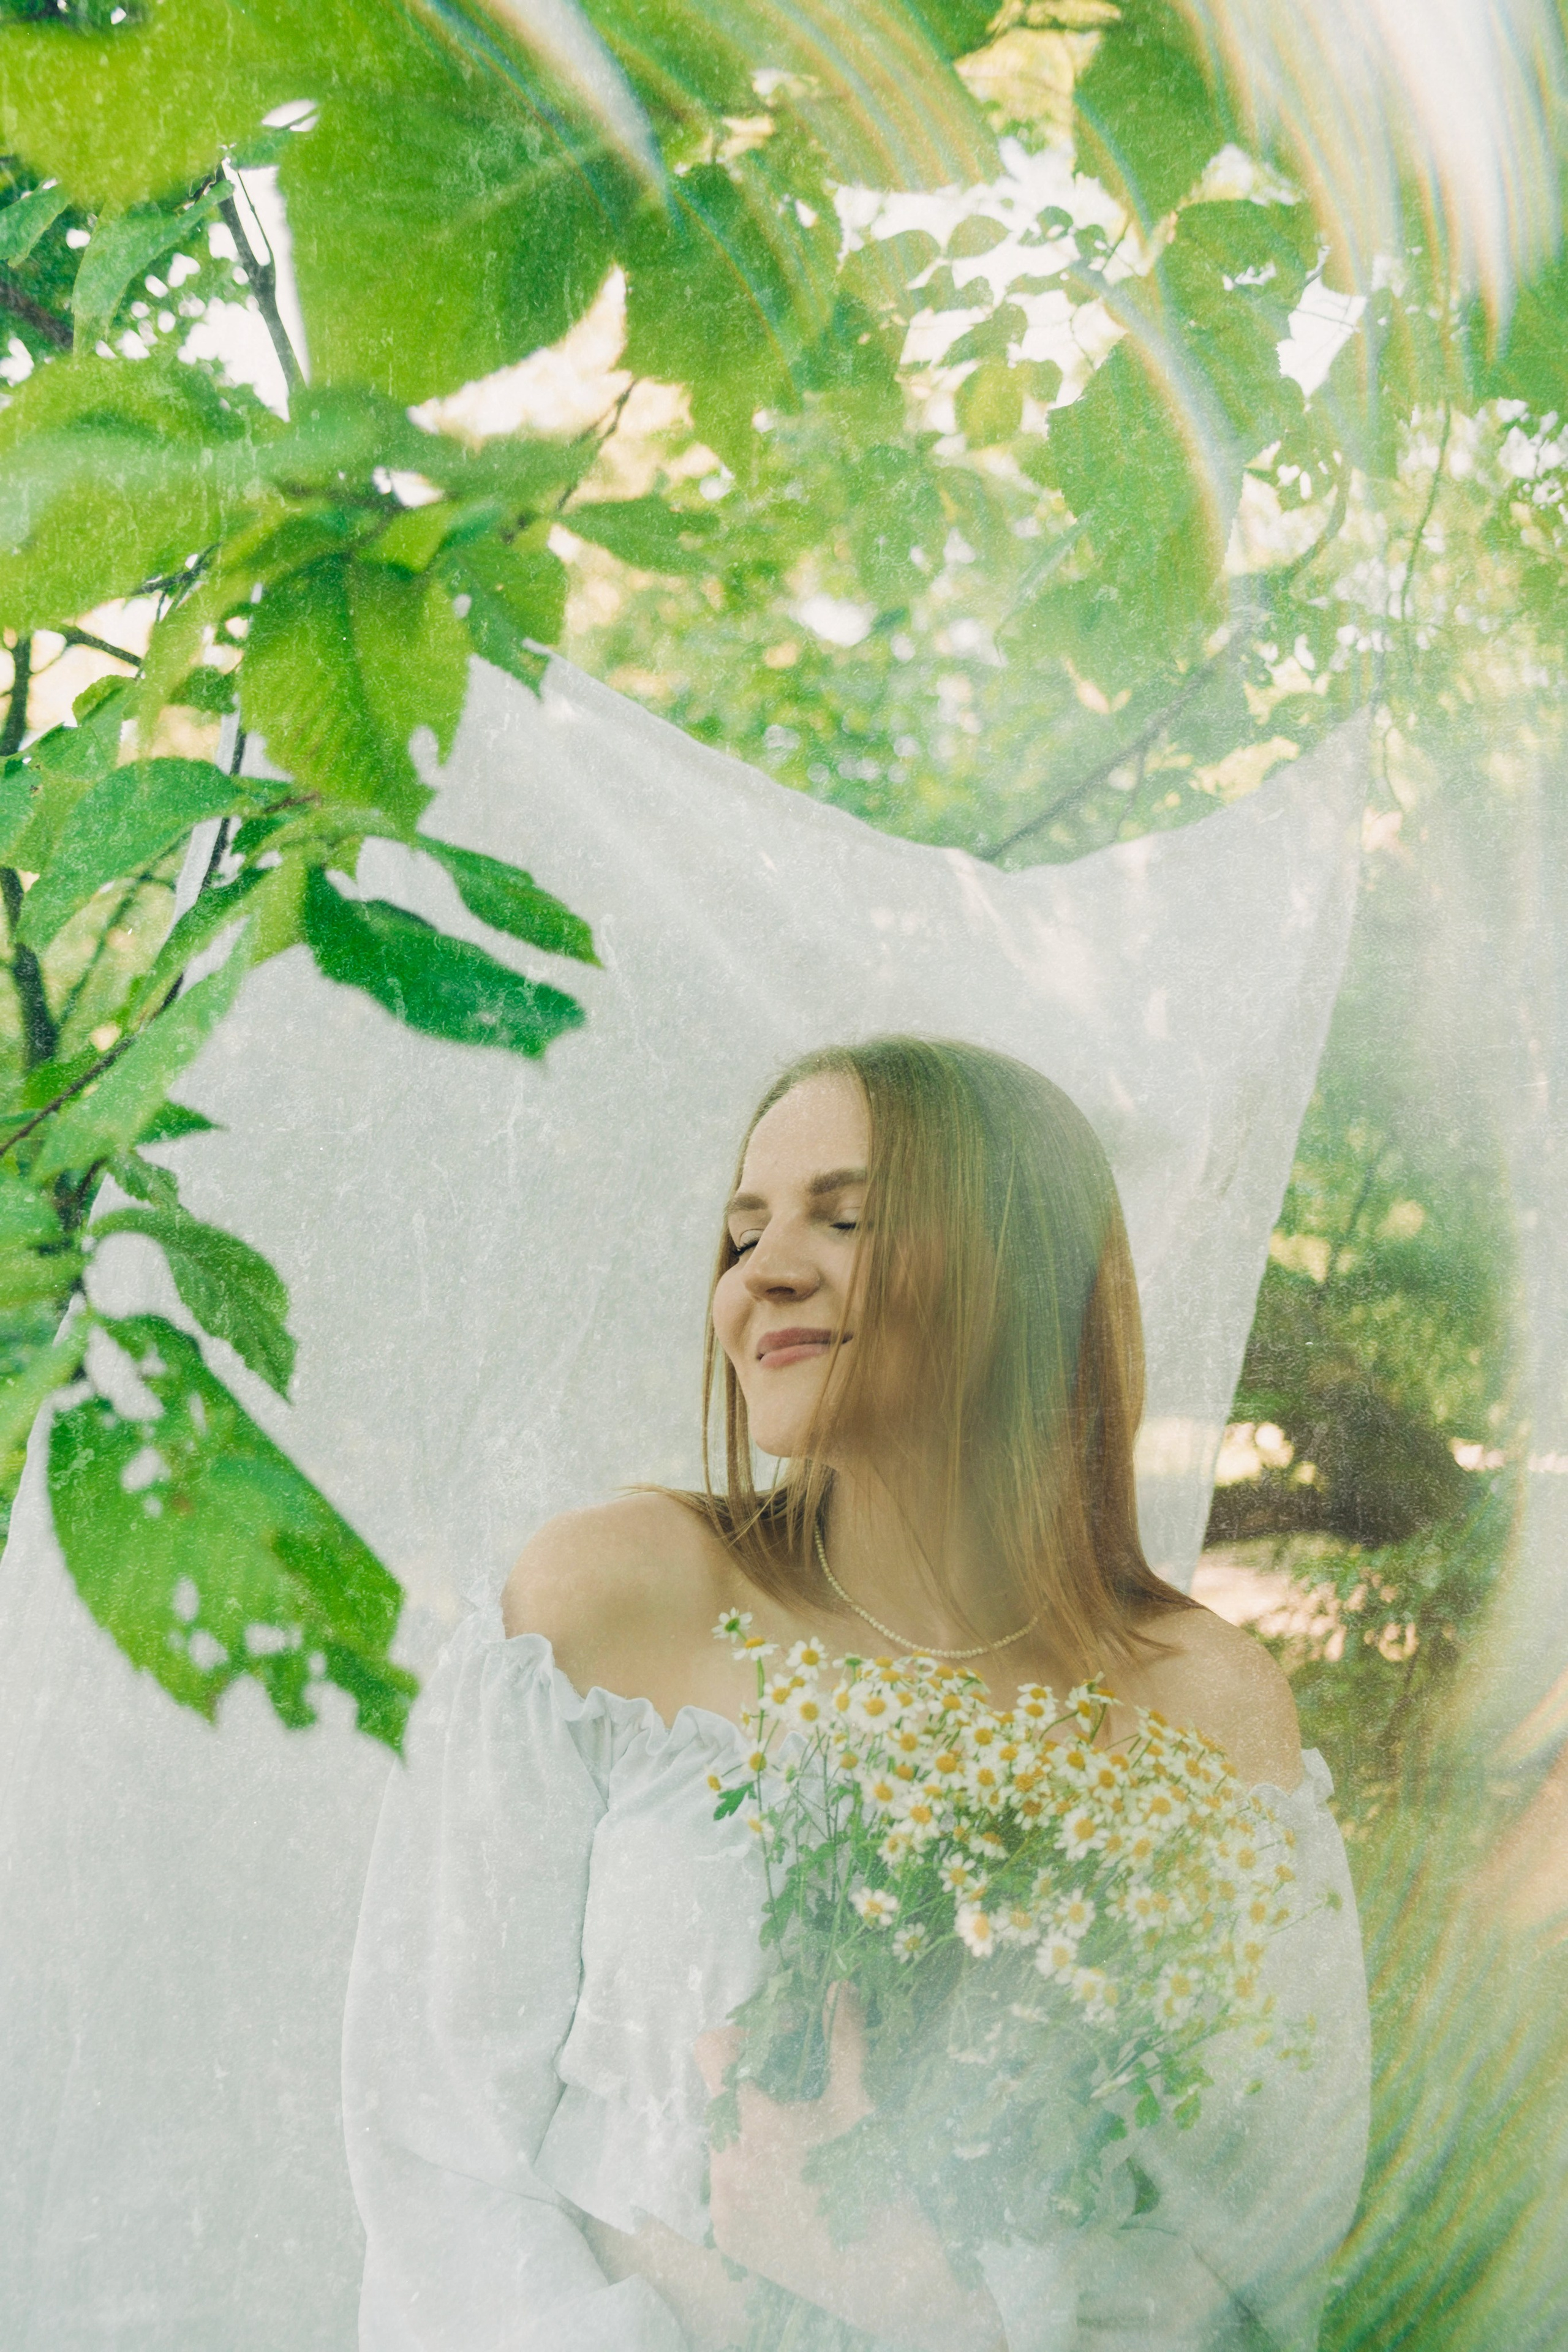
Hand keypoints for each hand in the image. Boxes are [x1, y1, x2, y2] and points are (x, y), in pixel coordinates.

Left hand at [694, 1982, 873, 2287]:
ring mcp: (722, 2207)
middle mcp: (724, 2164)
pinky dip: (750, 2178)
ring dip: (751, 2136)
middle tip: (797, 2100)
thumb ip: (843, 2037)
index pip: (709, 2051)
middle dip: (752, 2089)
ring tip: (800, 2153)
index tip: (775, 2048)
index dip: (738, 2038)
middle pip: (720, 2099)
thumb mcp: (860, 2100)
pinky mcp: (727, 2239)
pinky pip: (725, 2187)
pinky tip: (793, 2190)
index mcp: (753, 2123)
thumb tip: (839, 1983)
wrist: (890, 2276)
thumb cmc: (877, 2177)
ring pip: (722, 2143)